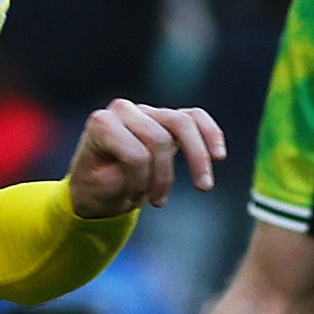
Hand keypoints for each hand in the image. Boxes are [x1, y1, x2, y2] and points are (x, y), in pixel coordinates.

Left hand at [66, 100, 227, 219]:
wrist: (95, 186)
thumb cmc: (97, 188)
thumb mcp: (102, 189)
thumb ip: (123, 173)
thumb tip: (145, 156)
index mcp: (102, 124)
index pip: (135, 152)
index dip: (139, 182)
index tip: (131, 200)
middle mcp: (123, 110)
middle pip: (160, 138)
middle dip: (162, 177)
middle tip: (157, 203)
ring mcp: (146, 111)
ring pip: (183, 124)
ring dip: (197, 158)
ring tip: (203, 187)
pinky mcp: (166, 118)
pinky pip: (195, 117)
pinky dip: (210, 133)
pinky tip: (219, 155)